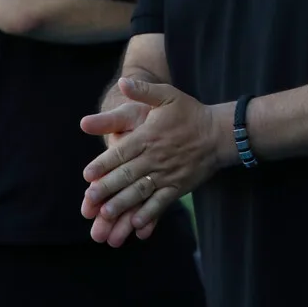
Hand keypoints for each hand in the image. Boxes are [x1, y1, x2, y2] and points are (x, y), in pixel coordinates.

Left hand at [80, 78, 225, 245]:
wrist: (220, 133)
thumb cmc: (190, 113)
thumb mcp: (167, 95)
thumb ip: (143, 90)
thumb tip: (122, 82)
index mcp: (149, 136)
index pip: (122, 152)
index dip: (103, 164)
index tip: (87, 175)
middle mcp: (156, 157)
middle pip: (128, 175)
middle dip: (107, 188)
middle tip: (90, 200)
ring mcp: (168, 174)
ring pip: (142, 191)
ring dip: (123, 204)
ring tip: (107, 215)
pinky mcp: (179, 186)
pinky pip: (162, 203)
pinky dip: (150, 214)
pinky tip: (137, 224)